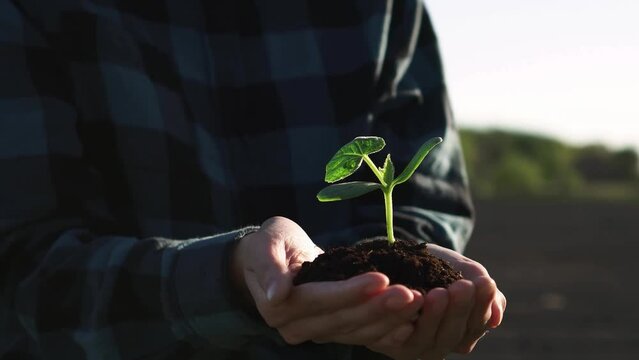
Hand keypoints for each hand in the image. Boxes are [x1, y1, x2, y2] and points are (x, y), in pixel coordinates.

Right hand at [231, 216, 424, 344]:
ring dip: (390, 318)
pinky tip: (412, 321)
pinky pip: (362, 334)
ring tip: (419, 301)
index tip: (382, 278)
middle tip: (412, 293)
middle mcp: (296, 327)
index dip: (352, 291)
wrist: (271, 257)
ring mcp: (315, 332)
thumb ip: (269, 268)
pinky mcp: (332, 330)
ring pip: (357, 330)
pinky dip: (387, 328)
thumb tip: (280, 294)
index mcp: (277, 308)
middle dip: (380, 307)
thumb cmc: (268, 243)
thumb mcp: (264, 246)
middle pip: (344, 319)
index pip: (322, 300)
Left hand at [367, 243, 506, 359]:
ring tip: (439, 293)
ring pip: (428, 340)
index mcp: (463, 330)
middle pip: (454, 335)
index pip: (477, 324)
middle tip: (463, 286)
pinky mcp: (388, 344)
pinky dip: (402, 328)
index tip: (484, 283)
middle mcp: (441, 343)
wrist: (399, 258)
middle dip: (460, 310)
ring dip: (435, 318)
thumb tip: (497, 317)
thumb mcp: (461, 269)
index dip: (482, 306)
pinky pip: (396, 340)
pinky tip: (409, 310)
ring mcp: (415, 347)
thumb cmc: (437, 265)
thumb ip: (479, 285)